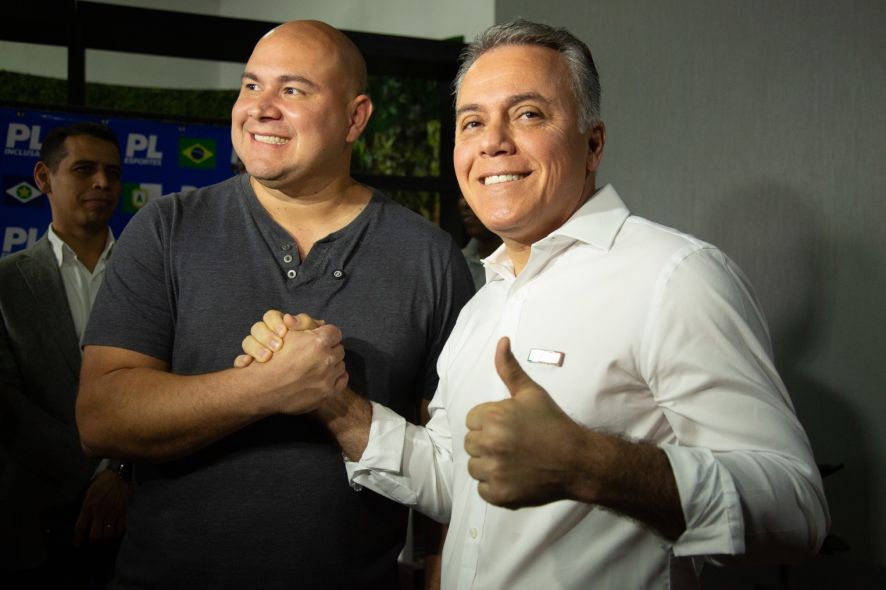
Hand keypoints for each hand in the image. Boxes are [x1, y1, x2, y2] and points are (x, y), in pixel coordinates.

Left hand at [74, 469, 131, 544]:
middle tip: (94, 541)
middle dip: (93, 541)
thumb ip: (86, 506)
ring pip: (108, 535)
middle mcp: (100, 513)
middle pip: (95, 536)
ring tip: (105, 537)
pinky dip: (118, 533)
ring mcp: (113, 513)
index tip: (78, 544)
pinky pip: (121, 529)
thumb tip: (85, 519)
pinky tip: (116, 532)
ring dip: (106, 538)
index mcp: (88, 507)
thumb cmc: (103, 481)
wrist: (120, 473)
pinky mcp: (124, 512)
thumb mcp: (89, 492)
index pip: (80, 528)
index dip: (78, 538)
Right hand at [235, 310, 347, 414]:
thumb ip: (306, 325)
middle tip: (317, 352)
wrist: (263, 388)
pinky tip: (325, 376)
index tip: (320, 337)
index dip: (327, 333)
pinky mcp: (328, 393)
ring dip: (332, 363)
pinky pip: (342, 380)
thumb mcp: (287, 334)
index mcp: (318, 342)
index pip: (335, 332)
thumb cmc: (272, 358)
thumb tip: (321, 323)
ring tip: (317, 365)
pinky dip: (336, 377)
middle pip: (339, 348)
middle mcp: (327, 359)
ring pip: (340, 364)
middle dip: (330, 348)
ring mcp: (328, 378)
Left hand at [464, 337, 586, 508]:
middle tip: (514, 444)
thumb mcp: (531, 393)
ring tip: (514, 460)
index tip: (510, 427)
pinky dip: (496, 486)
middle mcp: (490, 443)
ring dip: (489, 465)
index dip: (490, 422)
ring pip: (474, 467)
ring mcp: (494, 471)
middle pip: (471, 443)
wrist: (578, 460)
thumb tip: (501, 341)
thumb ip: (509, 369)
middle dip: (488, 443)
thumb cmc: (553, 423)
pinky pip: (483, 489)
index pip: (472, 420)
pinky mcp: (499, 494)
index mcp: (493, 417)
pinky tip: (515, 477)